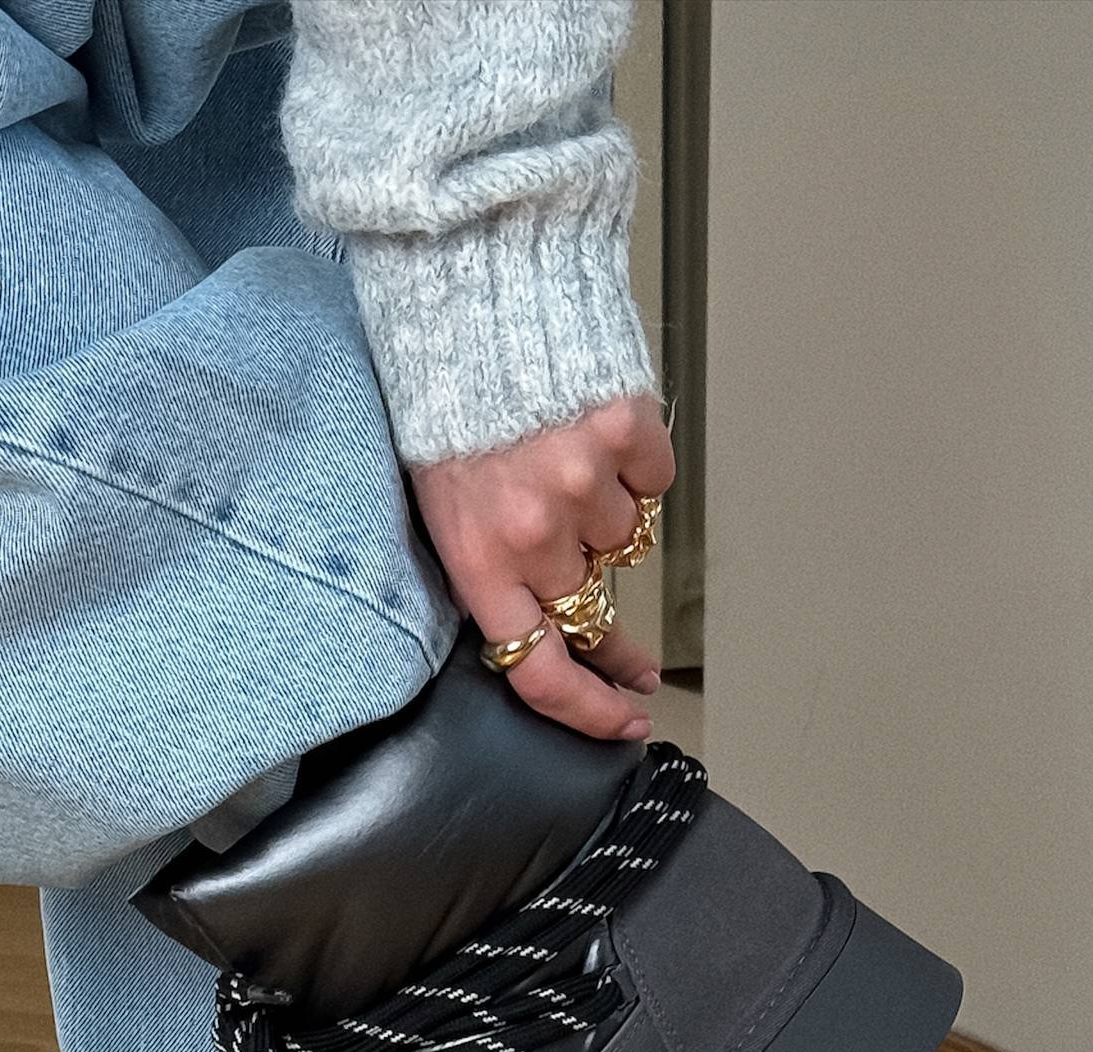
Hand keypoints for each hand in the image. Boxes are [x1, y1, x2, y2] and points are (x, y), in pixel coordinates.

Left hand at [408, 397, 675, 740]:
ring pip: (622, 536)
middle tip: (629, 646)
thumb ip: (490, 563)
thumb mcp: (441, 500)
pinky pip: (652, 476)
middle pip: (591, 607)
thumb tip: (546, 610)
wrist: (470, 288)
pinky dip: (632, 460)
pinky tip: (592, 428)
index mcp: (478, 560)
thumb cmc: (443, 391)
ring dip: (602, 512)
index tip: (623, 721)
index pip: (541, 670)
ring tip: (562, 462)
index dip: (589, 709)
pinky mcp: (626, 431)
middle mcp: (534, 532)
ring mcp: (585, 482)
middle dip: (603, 617)